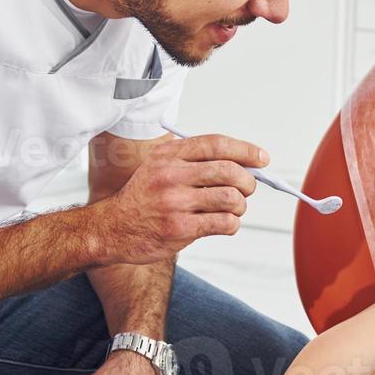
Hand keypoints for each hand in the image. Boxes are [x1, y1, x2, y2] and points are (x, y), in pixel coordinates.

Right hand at [92, 134, 267, 264]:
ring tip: (232, 209)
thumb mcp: (159, 168)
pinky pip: (224, 223)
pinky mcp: (179, 228)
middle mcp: (171, 175)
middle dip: (248, 181)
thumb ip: (194, 162)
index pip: (216, 144)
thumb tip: (244, 165)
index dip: (245, 150)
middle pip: (229, 171)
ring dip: (240, 205)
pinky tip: (224, 224)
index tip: (261, 158)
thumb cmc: (144, 199)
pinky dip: (232, 224)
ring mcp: (175, 202)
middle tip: (247, 189)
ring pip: (231, 198)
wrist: (112, 229)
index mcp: (168, 155)